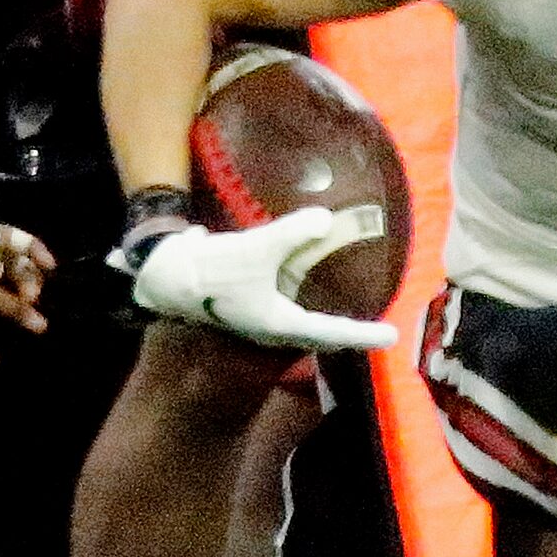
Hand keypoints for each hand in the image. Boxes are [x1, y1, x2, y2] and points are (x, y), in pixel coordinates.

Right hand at [127, 210, 398, 351]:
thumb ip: (294, 234)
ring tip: (344, 300)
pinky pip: (281, 301)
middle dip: (345, 329)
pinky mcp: (242, 300)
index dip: (363, 334)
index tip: (392, 336)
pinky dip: (298, 292)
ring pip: (298, 319)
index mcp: (280, 324)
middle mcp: (270, 327)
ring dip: (321, 312)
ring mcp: (255, 316)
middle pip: (317, 333)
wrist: (165, 275)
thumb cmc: (213, 271)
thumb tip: (326, 220)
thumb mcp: (258, 249)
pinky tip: (302, 275)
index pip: (331, 333)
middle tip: (372, 324)